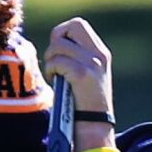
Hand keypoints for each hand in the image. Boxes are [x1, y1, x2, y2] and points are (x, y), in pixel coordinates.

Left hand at [44, 18, 114, 148]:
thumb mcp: (88, 76)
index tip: (58, 52)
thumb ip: (77, 57)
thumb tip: (55, 44)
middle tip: (54, 60)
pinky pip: (57, 61)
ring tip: (55, 75)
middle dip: (56, 41)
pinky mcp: (82, 73)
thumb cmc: (84, 104)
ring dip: (51, 60)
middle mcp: (99, 54)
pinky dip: (51, 71)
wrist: (94, 126)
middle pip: (71, 26)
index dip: (62, 33)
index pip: (78, 25)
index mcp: (101, 53)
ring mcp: (92, 63)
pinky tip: (55, 82)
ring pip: (59, 46)